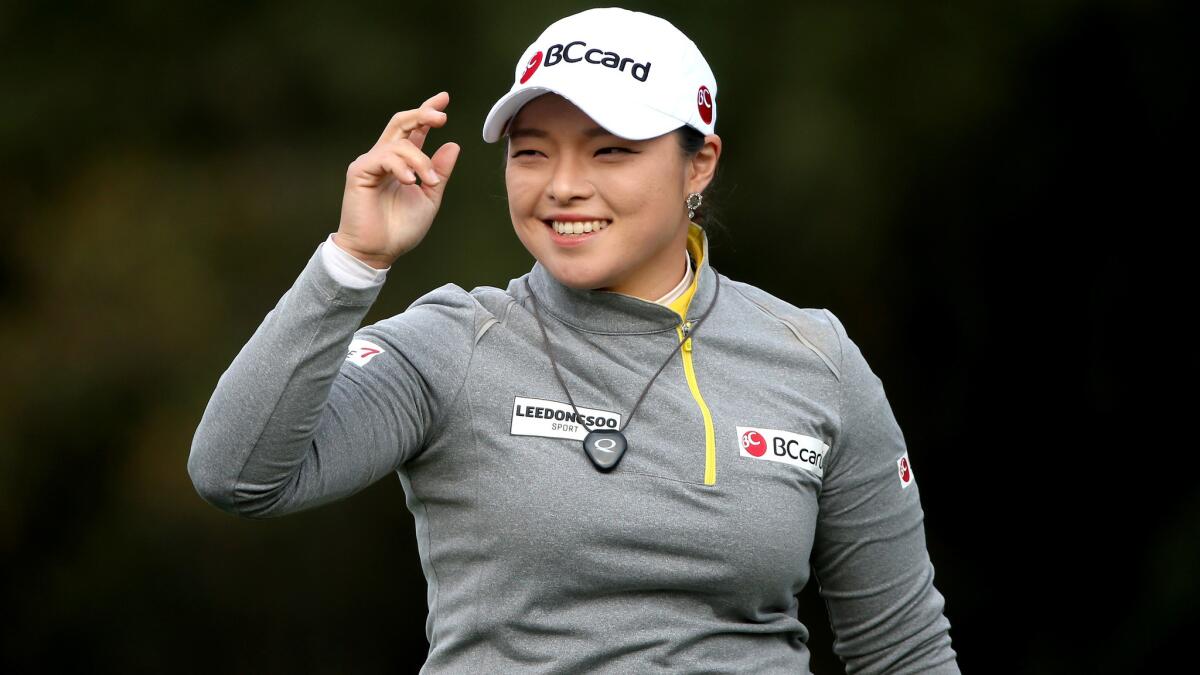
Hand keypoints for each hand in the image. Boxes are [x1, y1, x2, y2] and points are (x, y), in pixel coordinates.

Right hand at [335, 91, 460, 267]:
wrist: (377, 251)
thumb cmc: (400, 228)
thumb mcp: (429, 197)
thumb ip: (440, 172)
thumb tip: (453, 145)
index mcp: (401, 162)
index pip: (414, 129)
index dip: (427, 111)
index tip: (444, 98)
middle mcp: (384, 157)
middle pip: (401, 122)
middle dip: (422, 114)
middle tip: (441, 117)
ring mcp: (370, 162)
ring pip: (398, 143)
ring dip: (420, 161)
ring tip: (429, 182)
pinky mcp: (359, 171)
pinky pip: (384, 157)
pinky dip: (402, 167)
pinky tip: (411, 182)